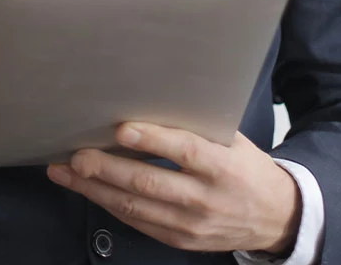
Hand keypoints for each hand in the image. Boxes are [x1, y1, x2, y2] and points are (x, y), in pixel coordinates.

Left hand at [47, 123, 300, 255]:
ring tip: (64, 172)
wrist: (275, 217)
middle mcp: (207, 199)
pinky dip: (109, 204)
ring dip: (94, 189)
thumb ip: (197, 127)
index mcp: (224, 167)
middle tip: (76, 155)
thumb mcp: (233, 141)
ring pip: (135, 207)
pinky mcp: (179, 240)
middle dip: (107, 169)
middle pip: (150, 183)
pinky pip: (137, 221)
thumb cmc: (246, 168)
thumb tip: (148, 100)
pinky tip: (87, 189)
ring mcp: (191, 224)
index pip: (186, 151)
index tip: (121, 129)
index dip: (152, 140)